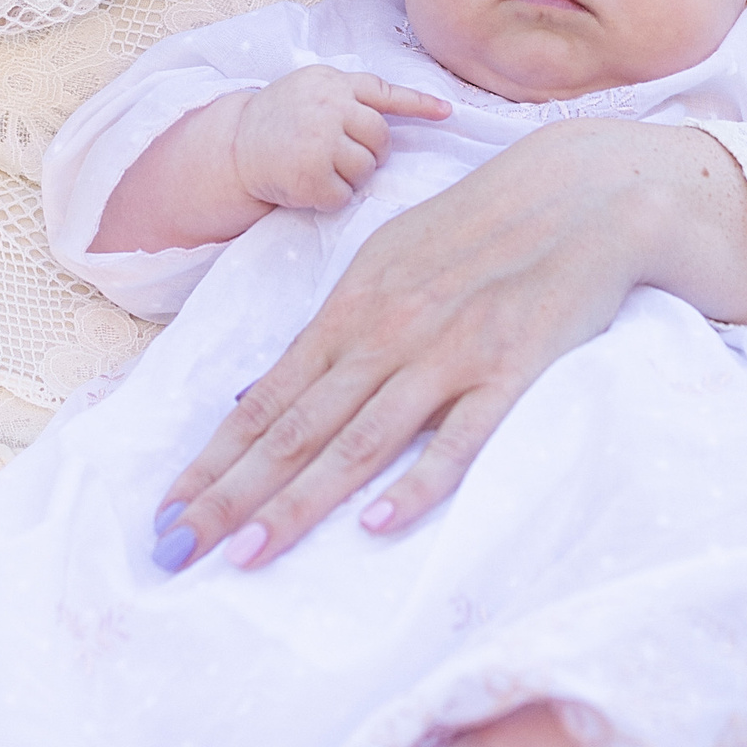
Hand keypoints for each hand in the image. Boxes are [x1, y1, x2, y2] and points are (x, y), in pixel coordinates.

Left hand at [152, 115, 746, 569]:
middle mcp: (387, 333)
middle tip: (175, 552)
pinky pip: (458, 439)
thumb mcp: (388, 260)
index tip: (166, 512)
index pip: (266, 401)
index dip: (212, 461)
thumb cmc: (478, 227)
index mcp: (353, 308)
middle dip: (230, 495)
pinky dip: (417, 483)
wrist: (580, 192)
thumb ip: (329, 330)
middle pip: (296, 430)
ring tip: (247, 554)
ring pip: (360, 441)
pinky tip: (377, 524)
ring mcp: (447, 354)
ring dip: (298, 502)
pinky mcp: (510, 370)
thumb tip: (259, 391)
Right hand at [229, 67, 450, 213]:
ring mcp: (319, 141)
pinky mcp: (310, 176)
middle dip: (371, 153)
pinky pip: (343, 196)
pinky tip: (309, 186)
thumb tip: (392, 116)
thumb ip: (348, 95)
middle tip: (344, 157)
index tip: (447, 113)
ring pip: (366, 169)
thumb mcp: (311, 89)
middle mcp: (328, 108)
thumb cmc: (278, 120)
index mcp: (332, 83)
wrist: (233, 147)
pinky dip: (331, 198)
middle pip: (380, 138)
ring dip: (350, 177)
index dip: (419, 104)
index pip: (384, 92)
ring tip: (321, 168)